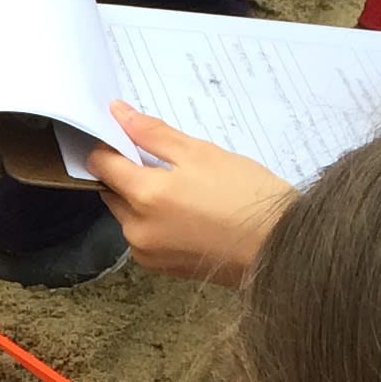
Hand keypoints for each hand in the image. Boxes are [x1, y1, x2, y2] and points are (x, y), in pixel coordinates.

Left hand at [84, 104, 294, 284]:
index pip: (101, 164)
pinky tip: (186, 214)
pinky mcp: (160, 267)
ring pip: (126, 215)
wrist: (279, 245)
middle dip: (128, 175)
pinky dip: (153, 222)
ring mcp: (146, 251)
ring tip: (182, 190)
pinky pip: (143, 236)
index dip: (109, 146)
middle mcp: (135, 228)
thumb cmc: (245, 194)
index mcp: (143, 195)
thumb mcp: (201, 152)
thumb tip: (118, 113)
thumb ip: (153, 134)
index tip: (126, 138)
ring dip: (140, 199)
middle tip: (166, 164)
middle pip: (112, 191)